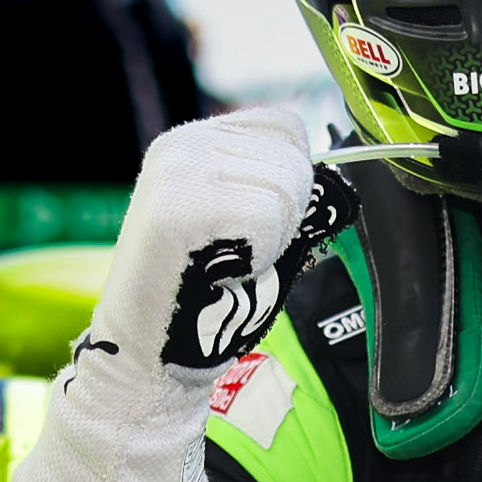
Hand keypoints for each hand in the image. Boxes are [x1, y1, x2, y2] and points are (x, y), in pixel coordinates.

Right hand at [10, 110, 316, 481]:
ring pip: (286, 184)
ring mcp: (177, 174)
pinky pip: (268, 216)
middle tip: (239, 255)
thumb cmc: (204, 300)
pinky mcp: (179, 209)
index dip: (292, 179)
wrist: (148, 357)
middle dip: (287, 213)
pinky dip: (262, 255)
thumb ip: (272, 185)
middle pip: (292, 154)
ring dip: (275, 237)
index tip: (254, 228)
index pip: (284, 125)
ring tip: (229, 264)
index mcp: (190, 141)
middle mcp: (180, 146)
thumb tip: (333, 173)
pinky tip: (224, 273)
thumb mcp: (238, 222)